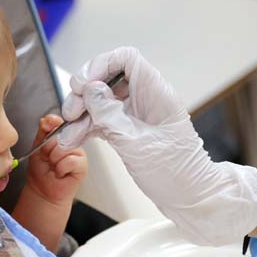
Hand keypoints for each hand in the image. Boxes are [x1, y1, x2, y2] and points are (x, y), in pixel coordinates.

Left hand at [25, 115, 86, 205]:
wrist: (41, 189)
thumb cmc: (40, 169)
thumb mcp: (37, 147)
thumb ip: (42, 132)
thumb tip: (47, 120)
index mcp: (61, 134)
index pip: (57, 122)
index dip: (49, 130)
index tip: (43, 142)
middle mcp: (71, 141)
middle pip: (59, 136)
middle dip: (47, 150)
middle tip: (47, 159)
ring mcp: (78, 152)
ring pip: (64, 149)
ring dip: (53, 161)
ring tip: (53, 166)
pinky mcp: (82, 165)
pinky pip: (70, 161)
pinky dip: (60, 169)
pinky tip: (60, 173)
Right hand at [56, 47, 256, 244]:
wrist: (189, 197)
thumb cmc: (175, 172)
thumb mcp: (137, 143)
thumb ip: (110, 115)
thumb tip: (90, 90)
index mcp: (156, 93)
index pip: (126, 59)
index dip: (101, 65)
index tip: (83, 85)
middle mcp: (145, 99)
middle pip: (107, 79)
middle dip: (84, 94)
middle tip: (71, 113)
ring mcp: (135, 115)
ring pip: (99, 102)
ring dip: (80, 115)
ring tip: (67, 134)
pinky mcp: (126, 130)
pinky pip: (100, 120)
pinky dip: (85, 128)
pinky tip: (72, 139)